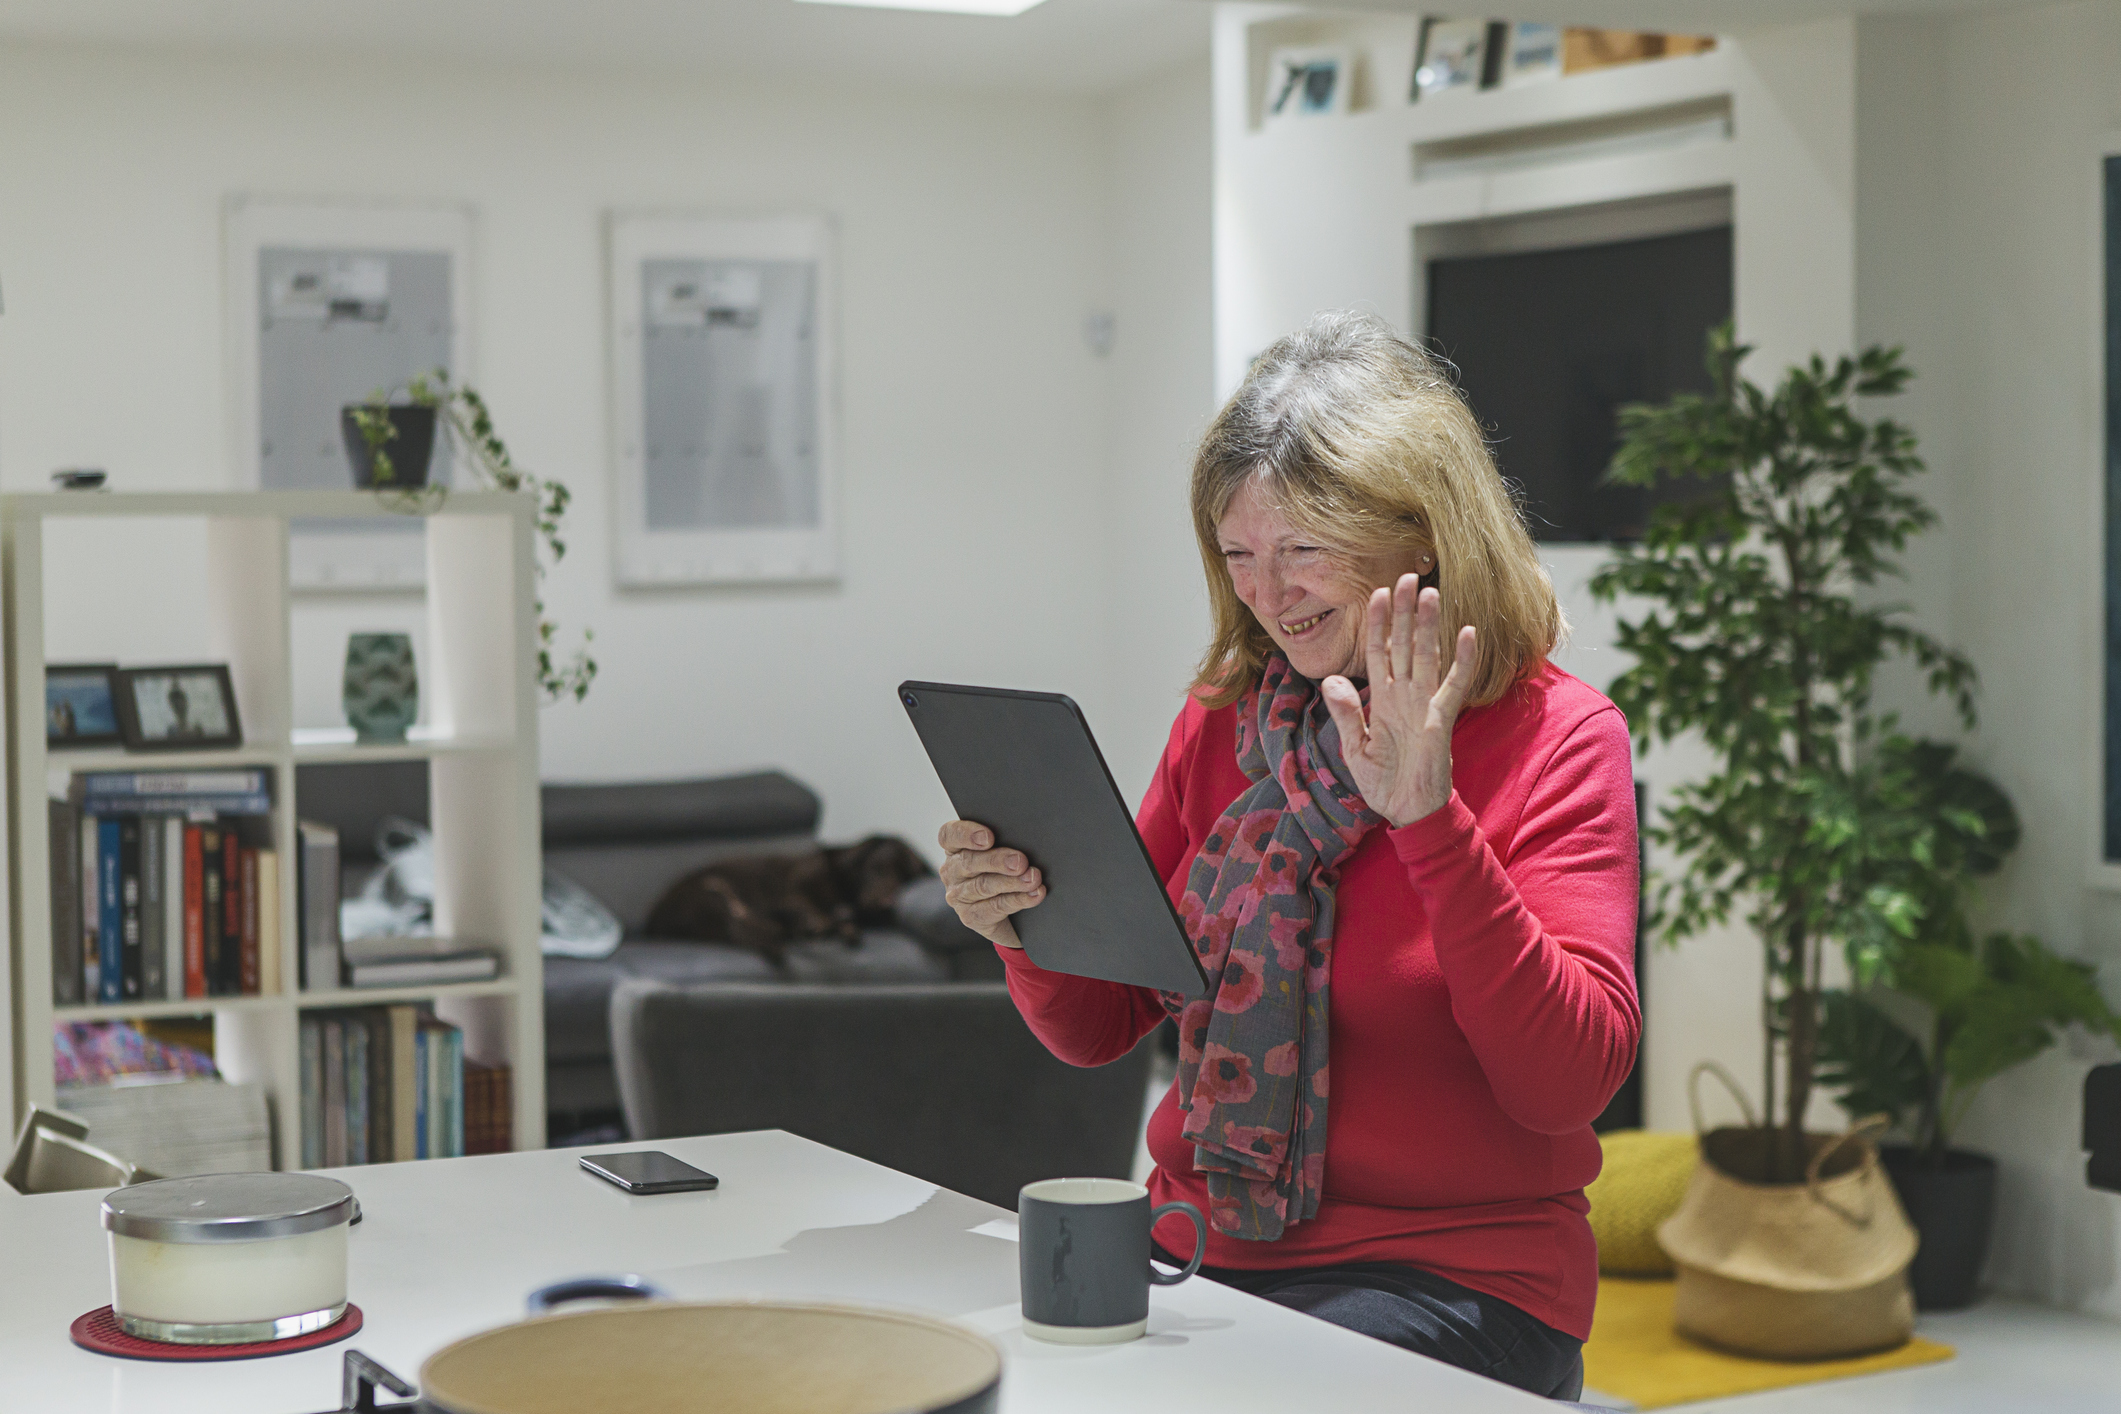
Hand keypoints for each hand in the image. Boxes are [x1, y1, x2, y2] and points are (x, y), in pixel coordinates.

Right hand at [937, 820, 1044, 948]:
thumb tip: (1026, 839)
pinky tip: (1034, 894)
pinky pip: (995, 906)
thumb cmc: (1004, 872)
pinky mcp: (971, 917)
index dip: (965, 833)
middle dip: (997, 861)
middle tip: (1020, 861)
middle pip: (969, 861)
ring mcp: (958, 896)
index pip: (949, 835)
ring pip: (983, 885)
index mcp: (955, 848)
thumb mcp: (1000, 854)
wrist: (1010, 915)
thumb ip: (1005, 843)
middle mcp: (951, 871)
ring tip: (1033, 878)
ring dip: (1012, 882)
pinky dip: (1018, 899)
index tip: (988, 837)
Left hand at [1320, 577, 1475, 828]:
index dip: (1376, 623)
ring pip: (1426, 656)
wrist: (1407, 811)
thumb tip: (1331, 680)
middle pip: (1403, 644)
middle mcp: (1403, 695)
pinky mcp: (1441, 720)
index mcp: (1381, 699)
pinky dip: (1462, 660)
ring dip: (1428, 625)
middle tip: (1405, 575)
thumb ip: (1346, 715)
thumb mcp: (1354, 749)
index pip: (1377, 651)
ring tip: (1429, 592)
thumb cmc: (1383, 782)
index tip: (1375, 593)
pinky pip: (1453, 685)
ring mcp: (1424, 704)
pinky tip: (1467, 632)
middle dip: (1403, 611)